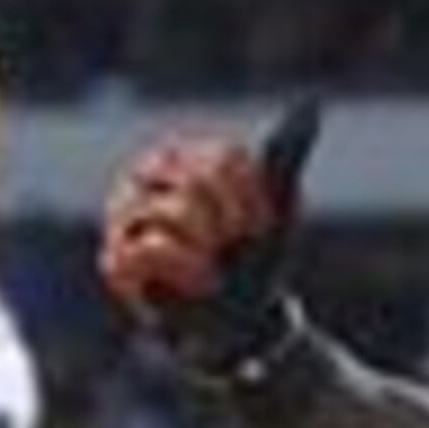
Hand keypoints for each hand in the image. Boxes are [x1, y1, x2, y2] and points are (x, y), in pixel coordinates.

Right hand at [102, 97, 320, 391]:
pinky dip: (187, 266)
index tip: (257, 223)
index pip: (218, 158)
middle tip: (231, 246)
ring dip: (209, 246)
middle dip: (229, 220)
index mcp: (175, 161)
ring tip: (212, 265)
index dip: (248, 195)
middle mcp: (141, 183)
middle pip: (192, 180)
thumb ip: (285, 154)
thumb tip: (312, 103)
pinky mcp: (116, 263)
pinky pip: (151, 247)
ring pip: (172, 211)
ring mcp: (123, 221)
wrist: (245, 324)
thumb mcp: (277, 207)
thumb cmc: (256, 261)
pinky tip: (197, 279)